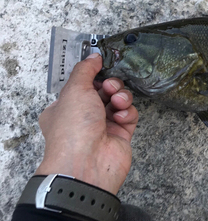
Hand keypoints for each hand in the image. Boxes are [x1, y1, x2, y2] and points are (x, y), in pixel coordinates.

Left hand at [35, 53, 138, 194]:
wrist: (87, 163)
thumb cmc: (73, 129)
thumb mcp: (74, 90)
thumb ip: (86, 69)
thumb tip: (94, 56)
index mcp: (65, 107)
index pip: (83, 84)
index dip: (94, 75)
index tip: (103, 67)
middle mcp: (83, 117)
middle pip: (104, 91)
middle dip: (110, 85)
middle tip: (110, 87)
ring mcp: (103, 126)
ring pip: (119, 101)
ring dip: (121, 97)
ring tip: (117, 101)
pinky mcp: (121, 134)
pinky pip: (129, 115)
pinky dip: (128, 113)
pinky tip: (121, 117)